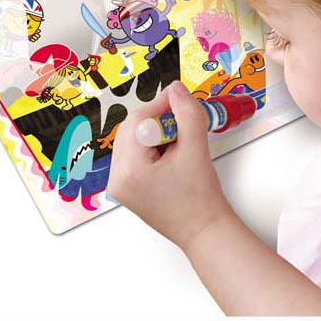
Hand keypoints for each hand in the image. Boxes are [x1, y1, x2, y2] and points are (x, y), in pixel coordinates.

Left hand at [107, 80, 233, 249]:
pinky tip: (170, 153)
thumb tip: (176, 89)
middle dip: (157, 119)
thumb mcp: (196, 149)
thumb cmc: (200, 199)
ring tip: (178, 140)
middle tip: (181, 119)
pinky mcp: (125, 187)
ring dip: (154, 132)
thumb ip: (187, 113)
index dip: (160, 104)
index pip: (138, 121)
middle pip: (131, 129)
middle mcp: (116, 178)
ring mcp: (118, 184)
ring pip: (132, 140)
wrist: (204, 231)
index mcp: (128, 171)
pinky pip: (133, 154)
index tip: (180, 97)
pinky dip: (150, 146)